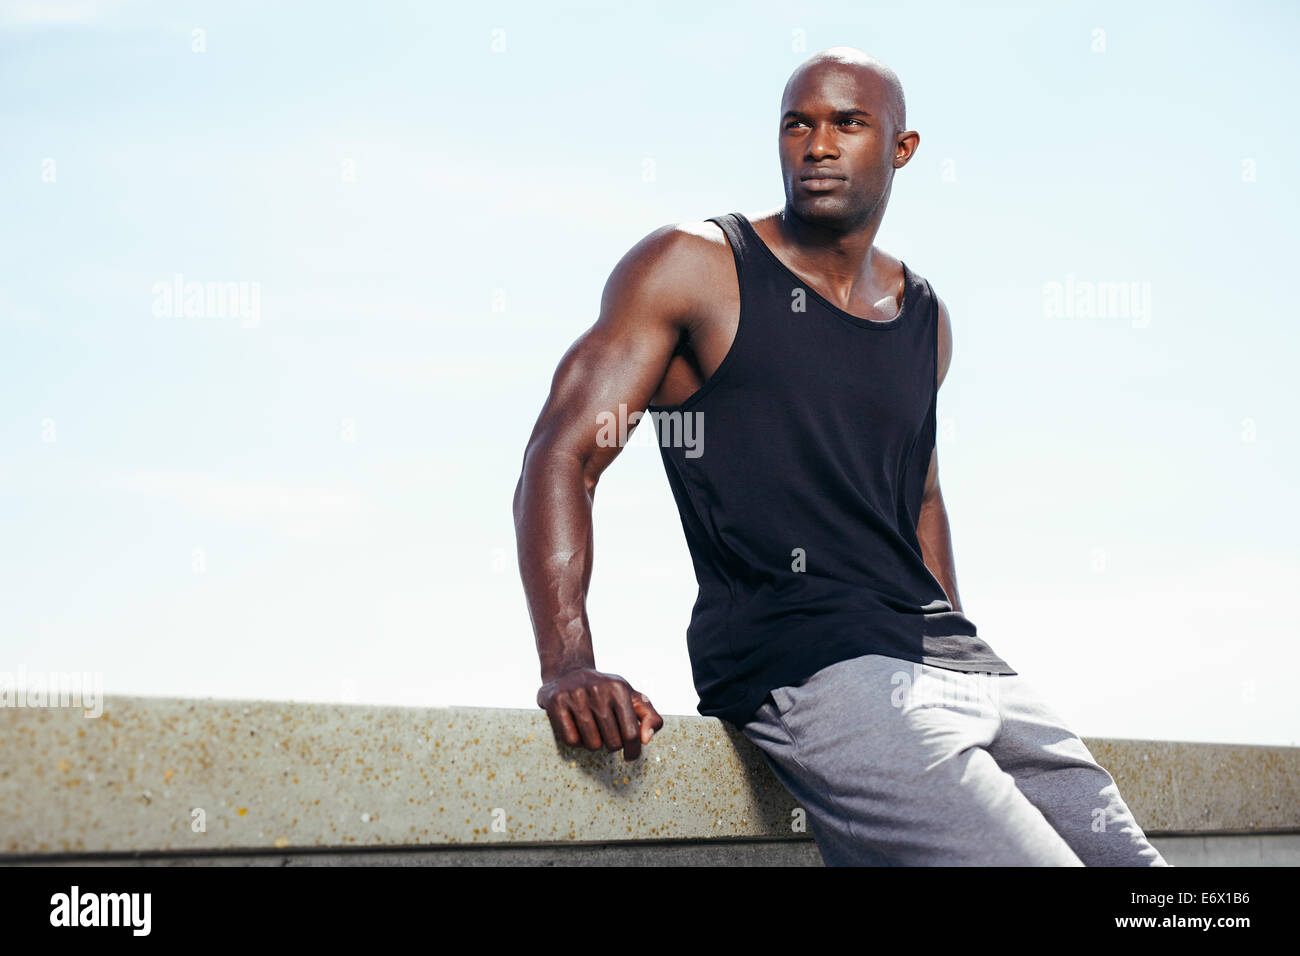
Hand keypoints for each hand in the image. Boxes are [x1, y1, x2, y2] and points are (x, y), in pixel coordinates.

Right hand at [537, 668, 663, 761]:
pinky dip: (576, 741)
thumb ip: (650, 716)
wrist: (568, 671)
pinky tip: (576, 729)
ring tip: (592, 730)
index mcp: (619, 688)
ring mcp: (575, 695)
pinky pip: (571, 740)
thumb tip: (646, 739)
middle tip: (607, 734)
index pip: (631, 733)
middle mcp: (597, 689)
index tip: (630, 757)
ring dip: (594, 744)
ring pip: (592, 744)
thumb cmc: (605, 690)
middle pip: (612, 742)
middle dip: (612, 745)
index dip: (633, 751)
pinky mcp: (555, 702)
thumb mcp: (631, 696)